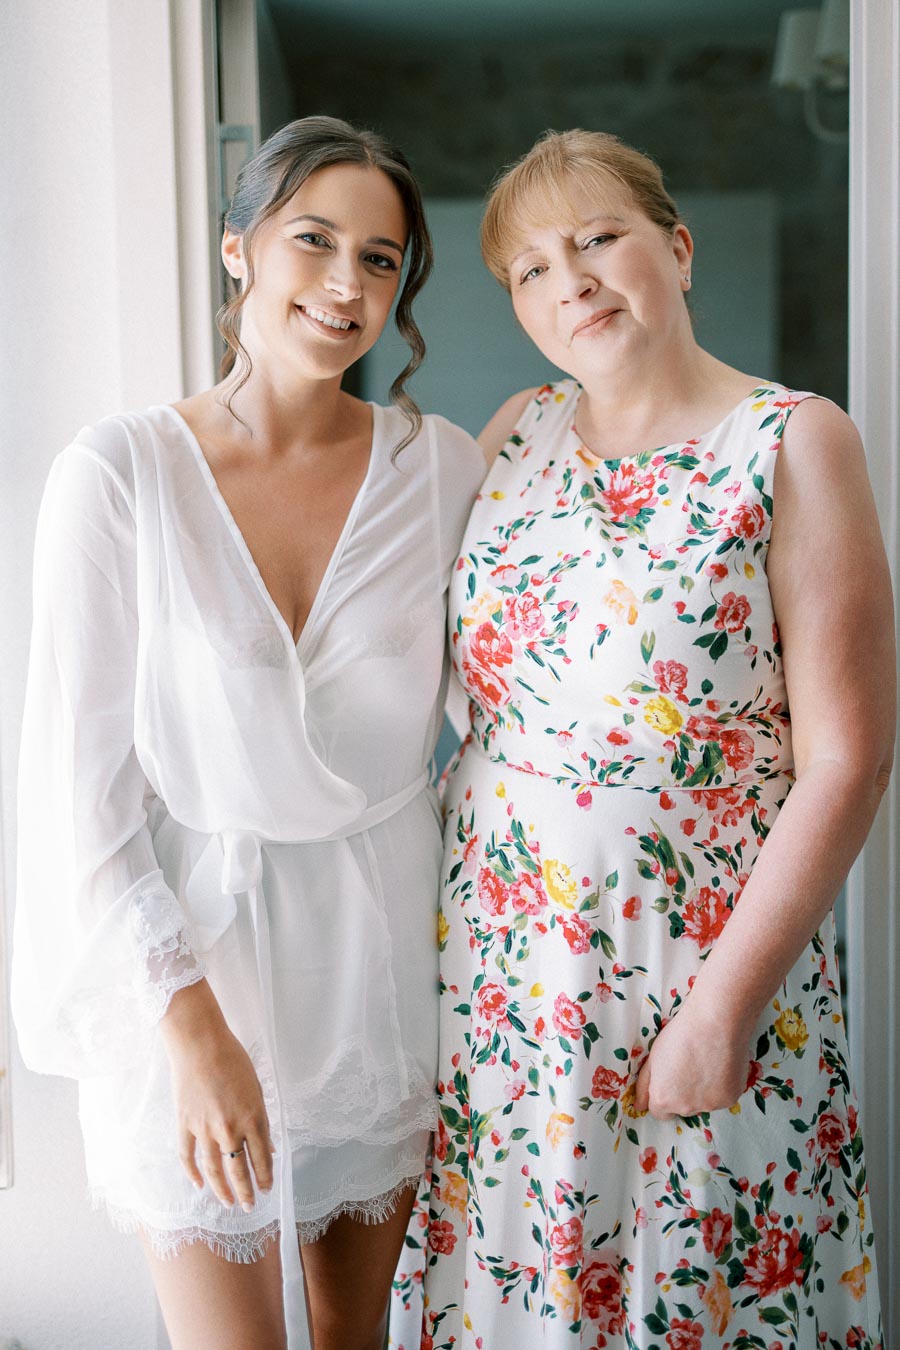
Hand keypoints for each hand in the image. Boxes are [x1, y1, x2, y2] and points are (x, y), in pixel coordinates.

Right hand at [161, 981, 274, 1210]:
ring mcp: (205, 1129)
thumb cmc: (232, 1060)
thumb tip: (270, 1147)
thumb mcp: (256, 1088)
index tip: (267, 1188)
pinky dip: (193, 1173)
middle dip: (247, 1191)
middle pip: (239, 1170)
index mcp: (253, 1117)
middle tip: (250, 1206)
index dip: (265, 1176)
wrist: (199, 1044)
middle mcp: (230, 1128)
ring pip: (214, 1169)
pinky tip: (199, 1185)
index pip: (262, 1157)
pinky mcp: (185, 1124)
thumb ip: (262, 1120)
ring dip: (222, 1190)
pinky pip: (188, 1156)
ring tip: (229, 1203)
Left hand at [634, 997, 753, 1119]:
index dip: (664, 1095)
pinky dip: (722, 1086)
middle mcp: (685, 1108)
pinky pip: (722, 1098)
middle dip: (683, 1094)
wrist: (713, 1024)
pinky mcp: (730, 1099)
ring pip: (704, 1104)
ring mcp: (709, 1106)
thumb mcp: (653, 1058)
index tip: (671, 1080)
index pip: (660, 1112)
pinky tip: (721, 1065)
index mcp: (663, 1099)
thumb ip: (644, 1086)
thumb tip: (640, 1107)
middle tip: (689, 1066)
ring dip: (703, 1091)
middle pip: (682, 1108)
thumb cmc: (680, 1035)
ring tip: (706, 1062)